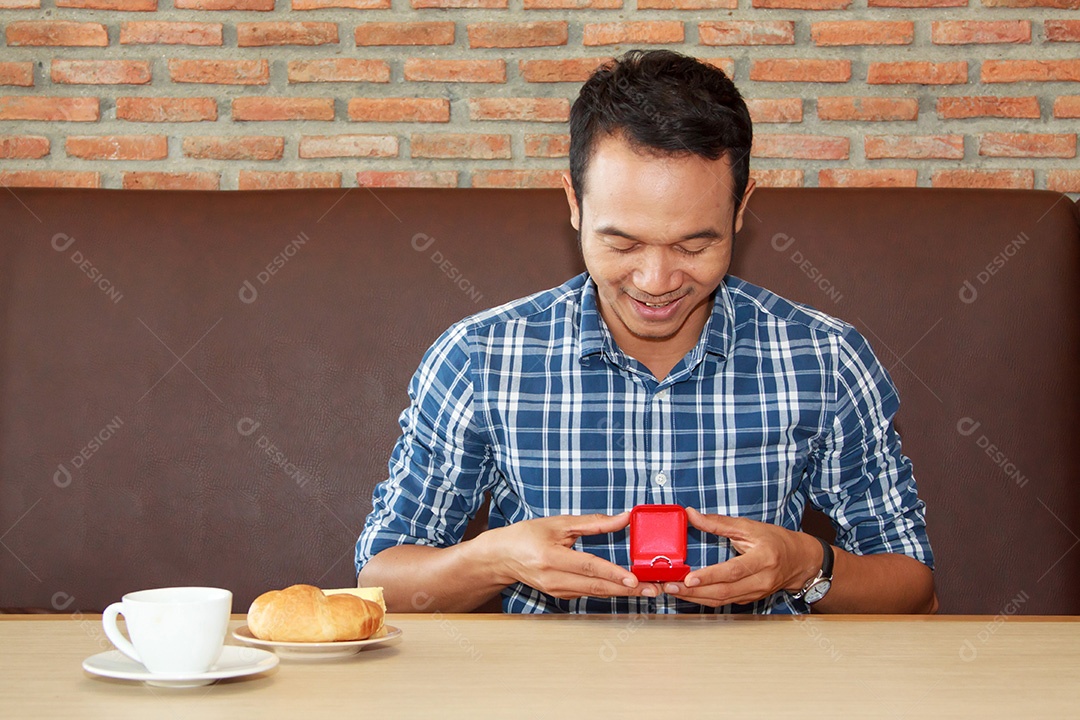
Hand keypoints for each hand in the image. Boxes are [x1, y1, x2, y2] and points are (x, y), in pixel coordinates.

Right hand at [481, 512, 659, 600]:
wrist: (503, 557)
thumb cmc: (528, 535)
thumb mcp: (559, 523)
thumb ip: (594, 523)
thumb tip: (624, 517)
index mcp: (550, 557)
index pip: (588, 567)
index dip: (612, 573)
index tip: (634, 578)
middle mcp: (553, 578)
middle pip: (595, 586)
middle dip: (627, 589)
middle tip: (652, 589)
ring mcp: (556, 590)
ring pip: (595, 593)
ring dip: (622, 592)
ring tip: (647, 590)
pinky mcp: (560, 595)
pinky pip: (588, 594)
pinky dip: (608, 591)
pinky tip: (626, 589)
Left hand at [661, 508, 820, 607]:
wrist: (799, 561)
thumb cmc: (775, 540)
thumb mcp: (749, 526)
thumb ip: (719, 523)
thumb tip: (692, 514)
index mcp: (763, 559)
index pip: (733, 571)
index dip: (710, 576)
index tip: (688, 578)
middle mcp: (761, 580)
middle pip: (724, 591)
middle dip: (694, 591)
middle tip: (670, 586)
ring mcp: (756, 593)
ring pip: (722, 600)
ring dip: (695, 597)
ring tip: (673, 590)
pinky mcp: (749, 599)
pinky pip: (724, 602)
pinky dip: (704, 598)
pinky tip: (688, 593)